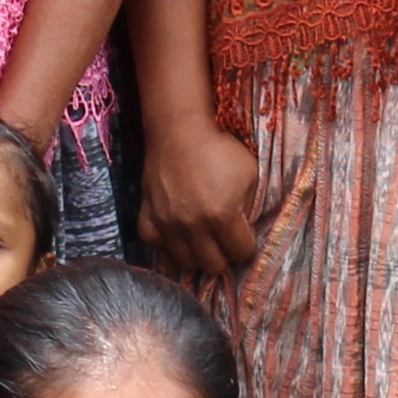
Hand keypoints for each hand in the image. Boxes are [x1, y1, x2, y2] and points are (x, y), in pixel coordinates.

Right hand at [135, 119, 263, 281]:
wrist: (178, 131)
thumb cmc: (218, 148)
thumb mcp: (249, 174)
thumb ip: (250, 207)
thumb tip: (245, 230)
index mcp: (221, 215)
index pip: (241, 253)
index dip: (246, 244)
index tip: (243, 234)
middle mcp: (192, 225)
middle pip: (213, 266)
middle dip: (224, 255)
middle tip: (223, 239)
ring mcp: (167, 224)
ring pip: (186, 264)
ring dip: (198, 254)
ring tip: (202, 238)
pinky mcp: (147, 219)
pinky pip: (157, 247)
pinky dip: (169, 244)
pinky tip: (178, 231)